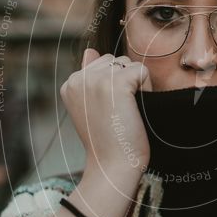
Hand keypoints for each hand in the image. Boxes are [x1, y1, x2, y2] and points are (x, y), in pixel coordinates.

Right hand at [61, 48, 152, 178]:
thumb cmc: (106, 140)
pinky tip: (136, 108)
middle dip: (125, 81)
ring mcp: (95, 79)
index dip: (113, 85)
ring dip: (136, 85)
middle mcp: (78, 78)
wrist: (112, 165)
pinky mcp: (115, 83)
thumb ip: (89, 77)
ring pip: (129, 64)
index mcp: (70, 83)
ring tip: (126, 111)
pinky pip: (142, 71)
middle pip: (115, 61)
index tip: (108, 112)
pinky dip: (146, 88)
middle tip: (119, 112)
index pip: (101, 64)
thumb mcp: (90, 107)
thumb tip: (90, 51)